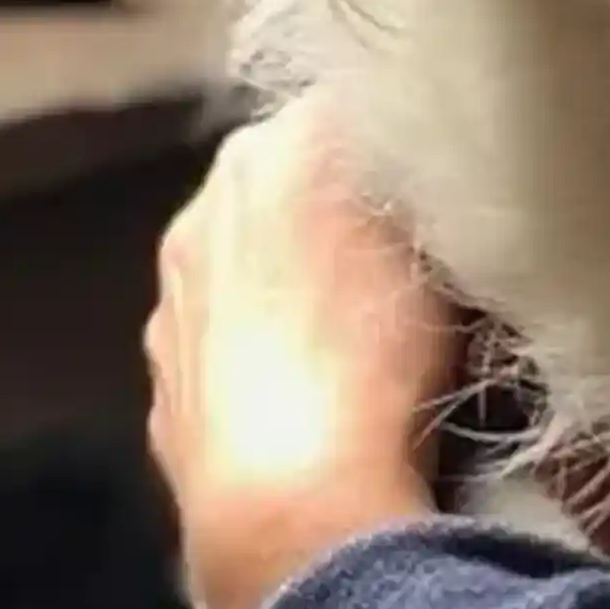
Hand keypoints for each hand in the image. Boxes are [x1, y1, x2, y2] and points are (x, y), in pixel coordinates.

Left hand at [145, 97, 456, 608]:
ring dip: (297, 285)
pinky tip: (314, 401)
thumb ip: (428, 186)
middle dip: (343, 212)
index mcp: (272, 145)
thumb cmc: (381, 358)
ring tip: (364, 347)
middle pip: (292, 182)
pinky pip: (229, 344)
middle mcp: (206, 203)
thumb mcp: (444, 245)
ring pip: (251, 264)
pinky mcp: (163, 378)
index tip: (446, 188)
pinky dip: (266, 356)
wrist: (289, 502)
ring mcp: (173, 294)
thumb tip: (433, 167)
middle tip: (413, 266)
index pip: (352, 105)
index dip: (407, 143)